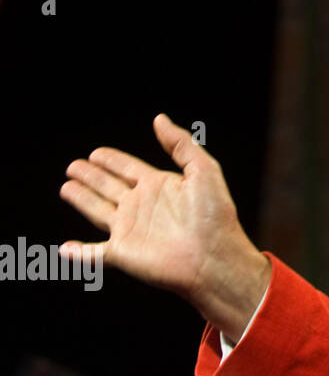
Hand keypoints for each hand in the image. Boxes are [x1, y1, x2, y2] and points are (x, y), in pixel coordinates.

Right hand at [60, 113, 269, 337]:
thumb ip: (180, 144)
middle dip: (92, 176)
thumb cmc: (214, 215)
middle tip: (74, 166)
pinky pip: (93, 254)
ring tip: (66, 187)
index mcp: (159, 186)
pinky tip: (66, 249)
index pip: (128, 168)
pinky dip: (79, 253)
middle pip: (109, 186)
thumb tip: (159, 119)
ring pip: (97, 211)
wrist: (214, 256)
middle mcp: (142, 206)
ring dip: (82, 199)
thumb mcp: (203, 170)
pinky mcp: (122, 253)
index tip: (96, 152)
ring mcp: (130, 230)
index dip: (112, 160)